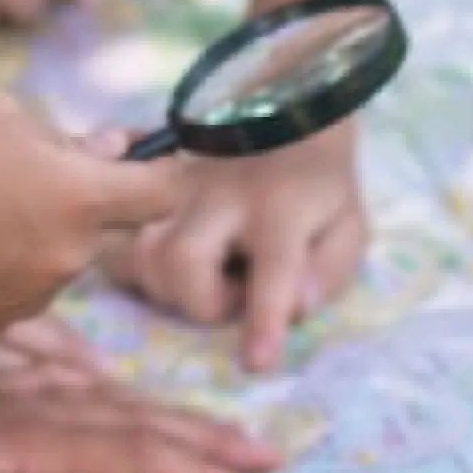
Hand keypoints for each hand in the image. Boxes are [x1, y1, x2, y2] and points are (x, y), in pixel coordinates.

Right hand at [0, 96, 184, 337]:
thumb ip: (64, 135)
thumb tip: (112, 148)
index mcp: (79, 196)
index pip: (162, 193)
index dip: (160, 173)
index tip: (146, 163)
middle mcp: (68, 256)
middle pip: (106, 228)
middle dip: (85, 202)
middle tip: (28, 174)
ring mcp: (32, 299)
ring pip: (60, 260)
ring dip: (40, 237)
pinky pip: (20, 291)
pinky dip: (2, 270)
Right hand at [113, 129, 368, 371]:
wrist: (286, 108)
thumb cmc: (319, 185)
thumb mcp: (348, 227)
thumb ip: (329, 272)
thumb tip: (296, 308)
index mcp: (280, 209)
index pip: (272, 267)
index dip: (263, 319)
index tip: (255, 364)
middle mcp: (222, 196)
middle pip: (181, 260)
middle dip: (200, 301)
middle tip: (231, 295)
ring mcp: (180, 188)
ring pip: (143, 249)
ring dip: (167, 286)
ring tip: (202, 280)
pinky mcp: (154, 187)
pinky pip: (124, 236)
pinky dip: (137, 266)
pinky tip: (169, 269)